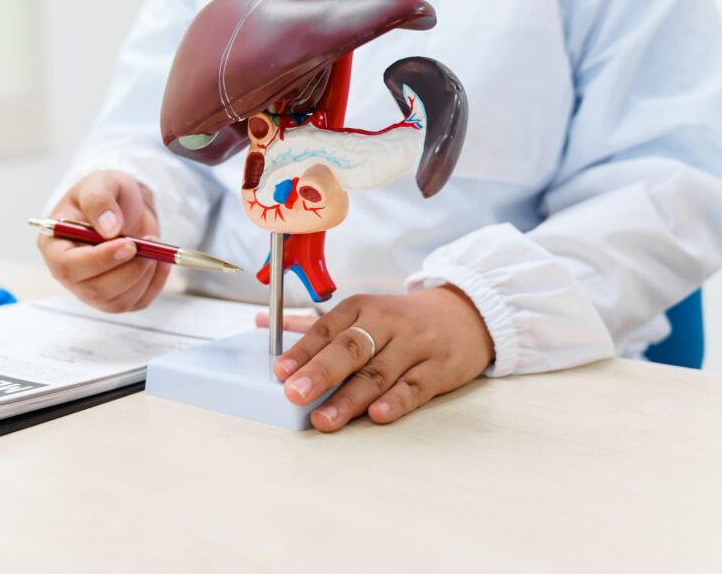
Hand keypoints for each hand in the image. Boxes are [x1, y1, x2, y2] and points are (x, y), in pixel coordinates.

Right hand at [38, 170, 169, 312]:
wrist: (125, 206)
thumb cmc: (106, 194)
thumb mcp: (101, 182)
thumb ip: (99, 199)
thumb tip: (109, 228)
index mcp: (55, 246)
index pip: (68, 267)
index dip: (99, 260)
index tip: (128, 245)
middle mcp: (70, 274)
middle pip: (95, 290)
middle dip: (128, 269)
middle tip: (149, 242)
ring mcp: (92, 290)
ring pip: (118, 301)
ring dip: (144, 275)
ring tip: (153, 245)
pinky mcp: (116, 298)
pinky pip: (138, 302)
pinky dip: (155, 283)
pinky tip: (160, 260)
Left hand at [255, 286, 493, 431]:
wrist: (465, 314)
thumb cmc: (401, 320)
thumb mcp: (361, 314)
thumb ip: (313, 326)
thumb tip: (262, 325)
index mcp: (361, 309)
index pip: (326, 330)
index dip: (302, 351)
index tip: (280, 371)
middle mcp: (386, 324)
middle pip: (350, 349)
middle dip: (320, 372)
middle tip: (295, 394)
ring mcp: (414, 346)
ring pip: (379, 373)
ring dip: (350, 398)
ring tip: (325, 418)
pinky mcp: (439, 368)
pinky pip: (416, 386)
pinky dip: (396, 401)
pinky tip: (378, 416)